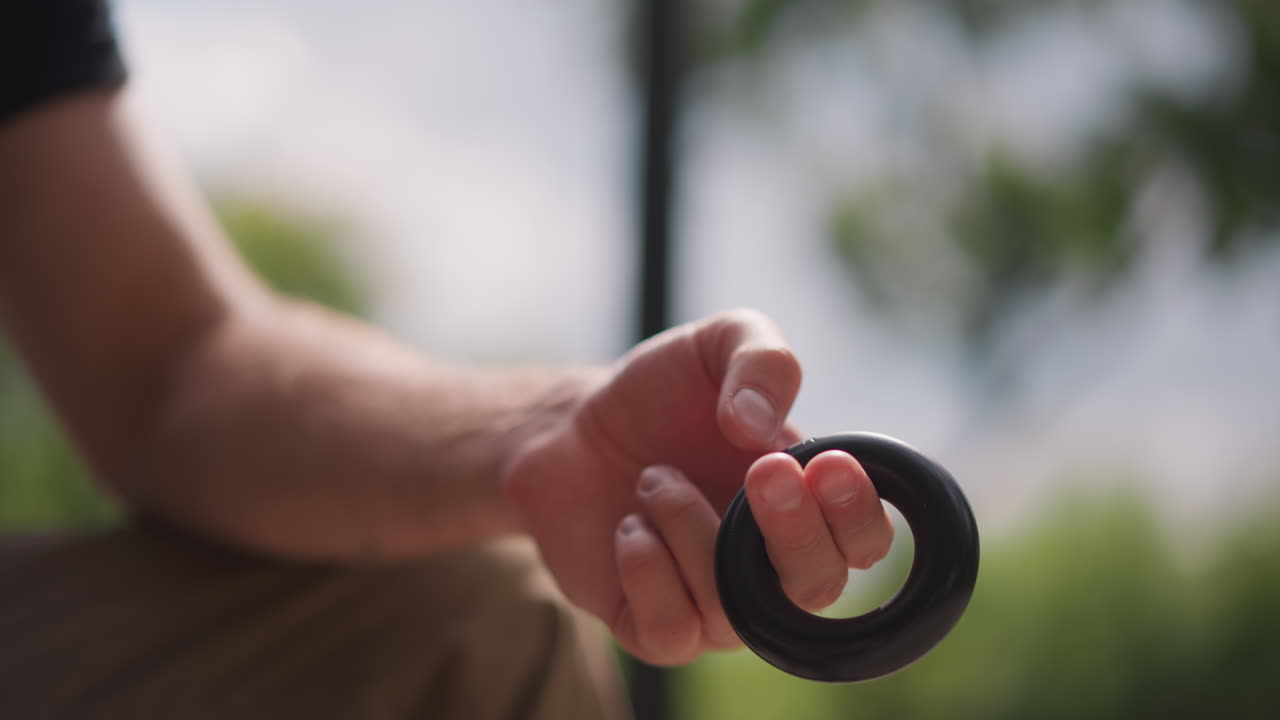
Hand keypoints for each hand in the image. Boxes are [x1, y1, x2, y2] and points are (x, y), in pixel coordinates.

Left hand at [502, 310, 893, 664]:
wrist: (571, 427)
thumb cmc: (662, 393)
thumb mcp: (719, 344)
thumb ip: (763, 362)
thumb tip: (760, 429)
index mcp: (806, 503)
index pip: (865, 539)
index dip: (858, 513)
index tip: (826, 464)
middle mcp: (771, 565)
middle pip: (819, 587)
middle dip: (794, 530)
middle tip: (759, 470)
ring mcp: (715, 603)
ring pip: (735, 609)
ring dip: (690, 525)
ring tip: (654, 477)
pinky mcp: (655, 628)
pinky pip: (673, 632)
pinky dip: (649, 572)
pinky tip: (629, 526)